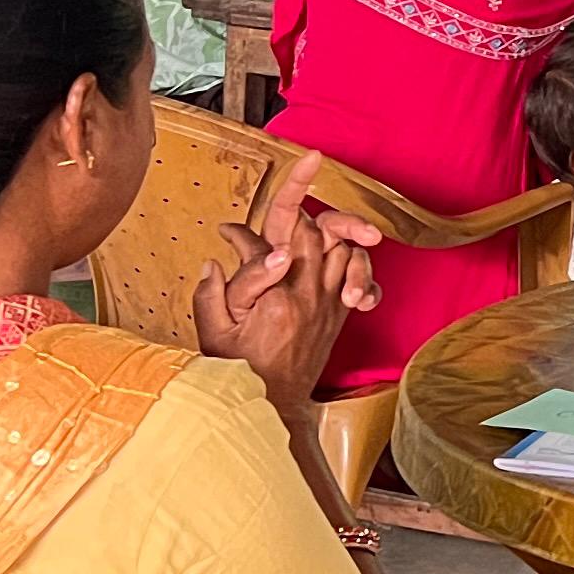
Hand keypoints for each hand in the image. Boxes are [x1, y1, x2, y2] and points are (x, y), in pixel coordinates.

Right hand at [192, 163, 380, 415]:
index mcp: (276, 294)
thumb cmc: (238, 372)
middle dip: (312, 198)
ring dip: (338, 228)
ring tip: (317, 216)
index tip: (278, 186)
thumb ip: (216, 291)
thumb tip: (221, 256)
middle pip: (322, 230)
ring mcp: (329, 304)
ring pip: (346, 249)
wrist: (273, 407)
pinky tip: (343, 259)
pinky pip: (358, 277)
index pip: (276, 236)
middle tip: (312, 165)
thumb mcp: (215, 332)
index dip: (270, 210)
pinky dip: (355, 264)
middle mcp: (310, 295)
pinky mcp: (338, 315)